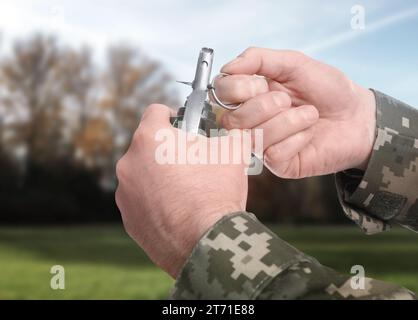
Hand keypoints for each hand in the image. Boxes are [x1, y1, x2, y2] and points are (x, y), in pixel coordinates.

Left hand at [115, 104, 249, 277]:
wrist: (206, 243)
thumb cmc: (216, 193)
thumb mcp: (233, 152)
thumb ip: (230, 134)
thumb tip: (233, 134)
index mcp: (150, 138)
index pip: (156, 111)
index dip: (173, 115)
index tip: (184, 127)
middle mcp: (129, 163)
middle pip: (148, 146)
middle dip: (168, 150)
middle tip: (191, 162)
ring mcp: (125, 193)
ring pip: (143, 174)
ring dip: (159, 177)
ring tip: (185, 191)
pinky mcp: (128, 218)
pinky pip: (141, 201)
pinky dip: (155, 201)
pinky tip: (177, 211)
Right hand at [216, 47, 375, 177]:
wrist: (358, 116)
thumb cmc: (328, 89)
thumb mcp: (294, 63)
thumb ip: (259, 59)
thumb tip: (228, 66)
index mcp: (251, 94)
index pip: (221, 93)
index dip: (238, 88)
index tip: (261, 84)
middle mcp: (252, 120)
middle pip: (231, 120)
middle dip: (264, 106)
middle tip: (288, 100)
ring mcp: (263, 144)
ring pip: (253, 137)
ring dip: (287, 121)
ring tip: (308, 115)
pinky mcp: (278, 163)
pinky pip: (273, 153)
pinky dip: (297, 139)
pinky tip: (308, 135)